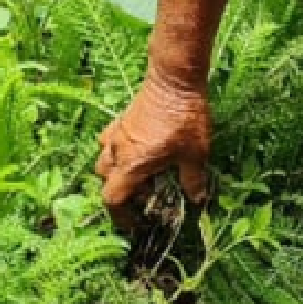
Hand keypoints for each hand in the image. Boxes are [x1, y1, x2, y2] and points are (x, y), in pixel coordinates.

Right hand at [96, 72, 212, 231]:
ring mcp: (116, 133)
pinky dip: (118, 150)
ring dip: (117, 172)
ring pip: (104, 160)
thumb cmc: (184, 118)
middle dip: (122, 193)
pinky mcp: (121, 119)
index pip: (113, 199)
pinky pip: (110, 140)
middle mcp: (117, 151)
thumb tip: (198, 200)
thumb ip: (193, 180)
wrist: (174, 79)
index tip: (136, 224)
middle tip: (147, 195)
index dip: (121, 217)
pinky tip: (138, 148)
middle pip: (106, 181)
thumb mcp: (195, 154)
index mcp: (132, 165)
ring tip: (141, 172)